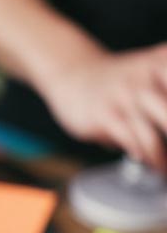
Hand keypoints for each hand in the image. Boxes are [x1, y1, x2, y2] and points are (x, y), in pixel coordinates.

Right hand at [41, 44, 166, 169]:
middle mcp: (151, 73)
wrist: (75, 74)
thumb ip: (165, 94)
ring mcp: (128, 94)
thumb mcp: (154, 70)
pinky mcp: (107, 115)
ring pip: (156, 134)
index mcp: (166, 60)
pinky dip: (148, 159)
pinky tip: (153, 165)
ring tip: (166, 171)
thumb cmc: (120, 81)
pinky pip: (134, 143)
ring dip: (164, 160)